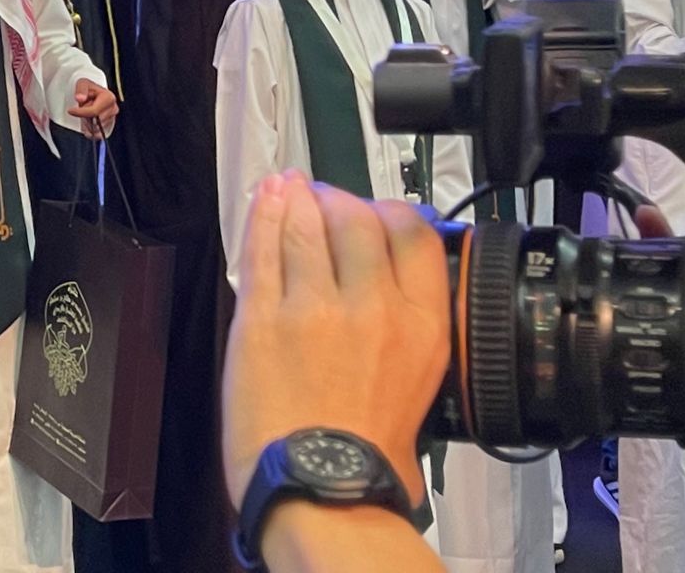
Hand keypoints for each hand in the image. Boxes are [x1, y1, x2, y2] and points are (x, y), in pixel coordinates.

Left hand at [68, 79, 118, 137]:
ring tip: (85, 112)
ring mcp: (112, 118)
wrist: (94, 94)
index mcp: (109, 98)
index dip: (81, 112)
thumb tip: (80, 98)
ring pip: (95, 128)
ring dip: (87, 122)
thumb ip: (81, 89)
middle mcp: (113, 109)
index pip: (94, 111)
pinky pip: (98, 134)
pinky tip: (87, 121)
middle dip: (84, 116)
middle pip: (94, 120)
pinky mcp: (108, 126)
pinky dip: (90, 130)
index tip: (71, 110)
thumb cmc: (89, 89)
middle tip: (81, 108)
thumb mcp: (83, 83)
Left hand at [221, 172, 446, 515]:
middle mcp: (374, 306)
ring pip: (306, 223)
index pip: (412, 231)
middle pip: (356, 217)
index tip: (374, 209)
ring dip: (295, 199)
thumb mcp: (419, 379)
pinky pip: (264, 249)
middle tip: (323, 199)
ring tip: (289, 190)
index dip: (389, 208)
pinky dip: (264, 215)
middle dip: (337, 199)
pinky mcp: (265, 318)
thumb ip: (408, 319)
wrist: (325, 494)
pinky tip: (266, 199)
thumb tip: (391, 276)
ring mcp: (316, 308)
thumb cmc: (368, 454)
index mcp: (421, 323)